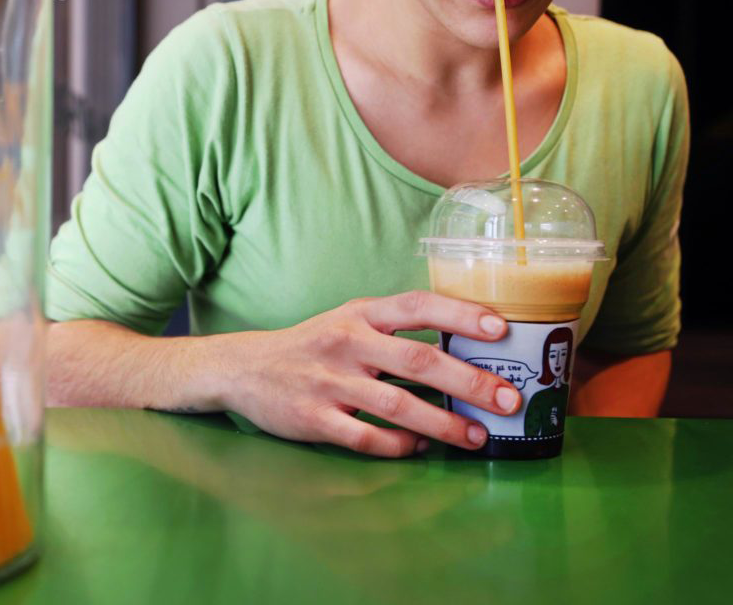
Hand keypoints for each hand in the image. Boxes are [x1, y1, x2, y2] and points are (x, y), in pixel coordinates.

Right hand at [210, 292, 520, 457]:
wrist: (245, 368)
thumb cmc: (312, 345)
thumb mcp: (348, 320)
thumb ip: (394, 329)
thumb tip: (462, 348)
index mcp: (360, 314)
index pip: (417, 306)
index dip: (460, 314)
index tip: (500, 328)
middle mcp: (347, 343)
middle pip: (417, 361)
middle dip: (469, 381)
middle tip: (508, 399)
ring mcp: (330, 382)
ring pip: (398, 406)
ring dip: (444, 424)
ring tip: (477, 436)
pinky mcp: (315, 419)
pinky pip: (367, 437)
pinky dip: (399, 445)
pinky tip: (420, 447)